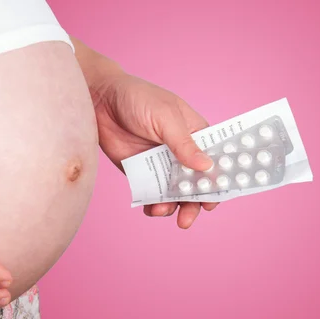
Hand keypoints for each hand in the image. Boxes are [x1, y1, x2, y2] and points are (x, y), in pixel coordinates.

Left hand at [91, 72, 218, 227]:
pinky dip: (154, 205)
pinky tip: (151, 209)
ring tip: (162, 210)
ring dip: (174, 207)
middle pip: (197, 183)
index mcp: (196, 134)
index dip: (219, 182)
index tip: (213, 200)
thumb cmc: (137, 98)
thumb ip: (184, 143)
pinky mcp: (142, 173)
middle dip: (195, 203)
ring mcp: (162, 164)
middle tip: (187, 218)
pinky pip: (153, 194)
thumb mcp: (165, 117)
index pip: (216, 160)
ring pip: (175, 193)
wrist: (99, 102)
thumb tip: (206, 166)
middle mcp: (182, 152)